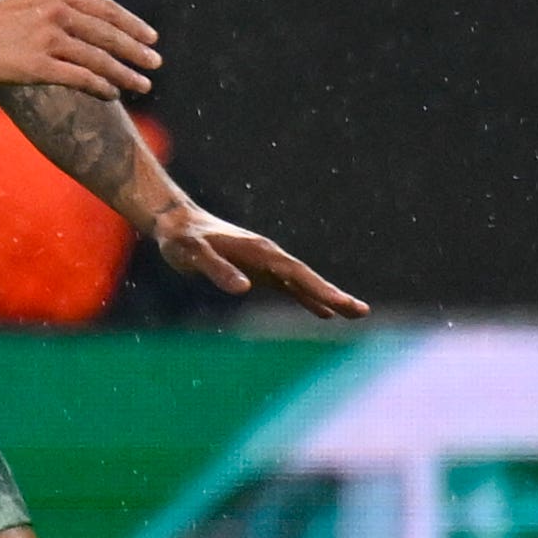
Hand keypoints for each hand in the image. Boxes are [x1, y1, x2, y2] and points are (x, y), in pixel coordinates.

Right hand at [0, 0, 159, 96]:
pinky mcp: (36, 66)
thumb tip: (100, 21)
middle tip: (155, 63)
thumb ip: (64, 6)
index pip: (107, 9)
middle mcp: (56, 12)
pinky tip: (112, 94)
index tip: (151, 38)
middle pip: (109, 34)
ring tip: (143, 85)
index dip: (133, 25)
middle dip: (137, 51)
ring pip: (99, 59)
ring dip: (125, 74)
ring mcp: (46, 39)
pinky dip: (102, 87)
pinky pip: (81, 78)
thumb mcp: (31, 1)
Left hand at [145, 199, 361, 317]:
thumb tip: (245, 288)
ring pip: (303, 284)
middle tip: (362, 312)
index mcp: (259, 252)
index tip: (340, 303)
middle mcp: (269, 257)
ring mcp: (266, 264)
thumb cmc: (182, 238)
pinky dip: (307, 299)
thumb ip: (217, 270)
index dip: (319, 289)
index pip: (296, 273)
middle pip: (308, 278)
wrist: (175, 223)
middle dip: (334, 295)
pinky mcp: (258, 272)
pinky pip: (289, 288)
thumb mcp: (193, 254)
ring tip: (355, 314)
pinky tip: (323, 312)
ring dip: (327, 298)